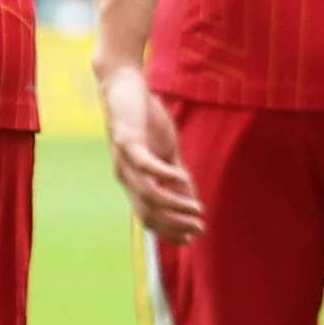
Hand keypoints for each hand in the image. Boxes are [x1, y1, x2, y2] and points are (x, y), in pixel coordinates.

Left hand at [97, 61, 205, 243]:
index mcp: (134, 181)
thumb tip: (191, 199)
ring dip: (175, 206)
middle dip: (175, 226)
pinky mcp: (127, 142)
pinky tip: (182, 176)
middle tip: (198, 229)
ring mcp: (125, 161)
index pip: (149, 218)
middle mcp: (126, 176)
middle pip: (148, 214)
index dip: (170, 231)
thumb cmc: (145, 118)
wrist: (125, 86)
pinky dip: (165, 175)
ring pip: (148, 195)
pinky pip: (145, 166)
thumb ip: (177, 175)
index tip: (193, 238)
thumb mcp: (166, 150)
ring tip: (196, 210)